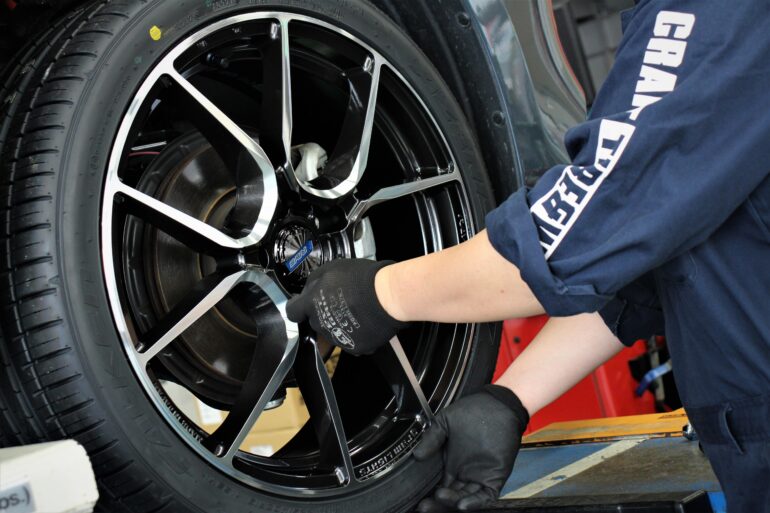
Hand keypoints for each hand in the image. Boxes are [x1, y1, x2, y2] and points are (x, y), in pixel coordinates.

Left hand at [286, 259, 407, 355]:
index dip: (298, 308)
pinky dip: (356, 334)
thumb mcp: (331, 268)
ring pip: (332, 332)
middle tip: (340, 302)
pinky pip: (351, 341)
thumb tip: (308, 291)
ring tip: (357, 311)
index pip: (293, 312)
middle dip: (323, 314)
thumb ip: (314, 282)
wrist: (387, 296)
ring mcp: (337, 338)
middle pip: (315, 322)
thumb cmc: (361, 278)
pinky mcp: (354, 348)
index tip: (303, 305)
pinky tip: (366, 322)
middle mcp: (320, 324)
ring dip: (339, 323)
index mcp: (311, 304)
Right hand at [413, 385, 528, 510]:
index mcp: (452, 464)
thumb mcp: (445, 423)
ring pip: (465, 498)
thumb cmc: (473, 411)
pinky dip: (474, 503)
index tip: (418, 500)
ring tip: (439, 498)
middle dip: (438, 504)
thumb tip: (417, 455)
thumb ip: (431, 439)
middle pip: (450, 497)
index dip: (430, 496)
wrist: (497, 404)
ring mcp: (479, 476)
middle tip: (424, 506)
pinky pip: (485, 496)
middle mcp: (465, 473)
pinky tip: (462, 504)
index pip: (440, 487)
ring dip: (452, 503)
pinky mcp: (494, 477)